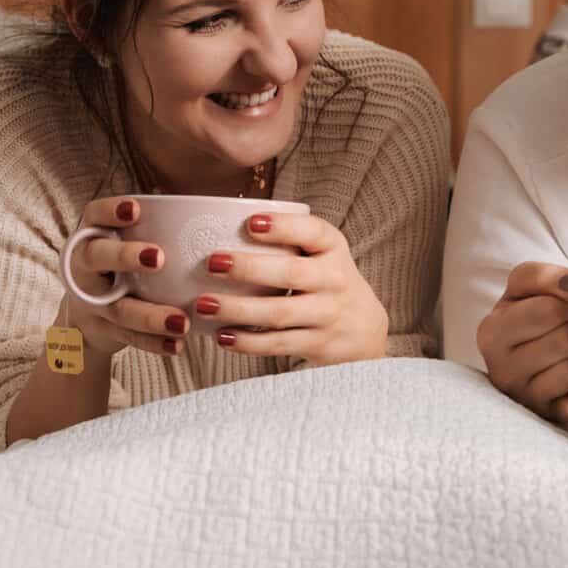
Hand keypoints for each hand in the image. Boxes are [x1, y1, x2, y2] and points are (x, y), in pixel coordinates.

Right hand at [59, 196, 187, 359]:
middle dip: (125, 256)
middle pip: (96, 257)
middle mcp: (84, 267)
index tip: (136, 208)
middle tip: (158, 257)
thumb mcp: (126, 244)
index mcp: (93, 237)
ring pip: (117, 308)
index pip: (93, 215)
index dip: (111, 210)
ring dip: (150, 315)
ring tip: (182, 320)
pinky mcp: (102, 331)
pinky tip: (178, 344)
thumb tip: (218, 208)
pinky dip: (155, 343)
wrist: (86, 319)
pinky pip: (128, 338)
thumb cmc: (122, 269)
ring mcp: (90, 302)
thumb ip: (157, 229)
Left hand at [197, 211, 386, 366]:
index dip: (282, 226)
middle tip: (212, 262)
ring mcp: (327, 314)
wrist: (363, 327)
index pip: (312, 232)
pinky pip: (278, 344)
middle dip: (249, 268)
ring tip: (204, 304)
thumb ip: (286, 239)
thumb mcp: (321, 252)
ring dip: (238, 308)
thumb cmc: (325, 278)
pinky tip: (222, 335)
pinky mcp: (317, 344)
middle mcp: (334, 279)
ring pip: (279, 313)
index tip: (250, 223)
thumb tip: (217, 224)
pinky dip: (247, 342)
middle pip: (291, 273)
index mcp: (332, 247)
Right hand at [476, 262, 567, 423]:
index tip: (554, 311)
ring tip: (565, 356)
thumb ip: (544, 276)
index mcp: (491, 333)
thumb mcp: (525, 290)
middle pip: (567, 338)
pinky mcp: (553, 418)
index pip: (550, 310)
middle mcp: (502, 370)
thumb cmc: (529, 322)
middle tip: (562, 335)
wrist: (529, 366)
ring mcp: (527, 399)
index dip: (562, 305)